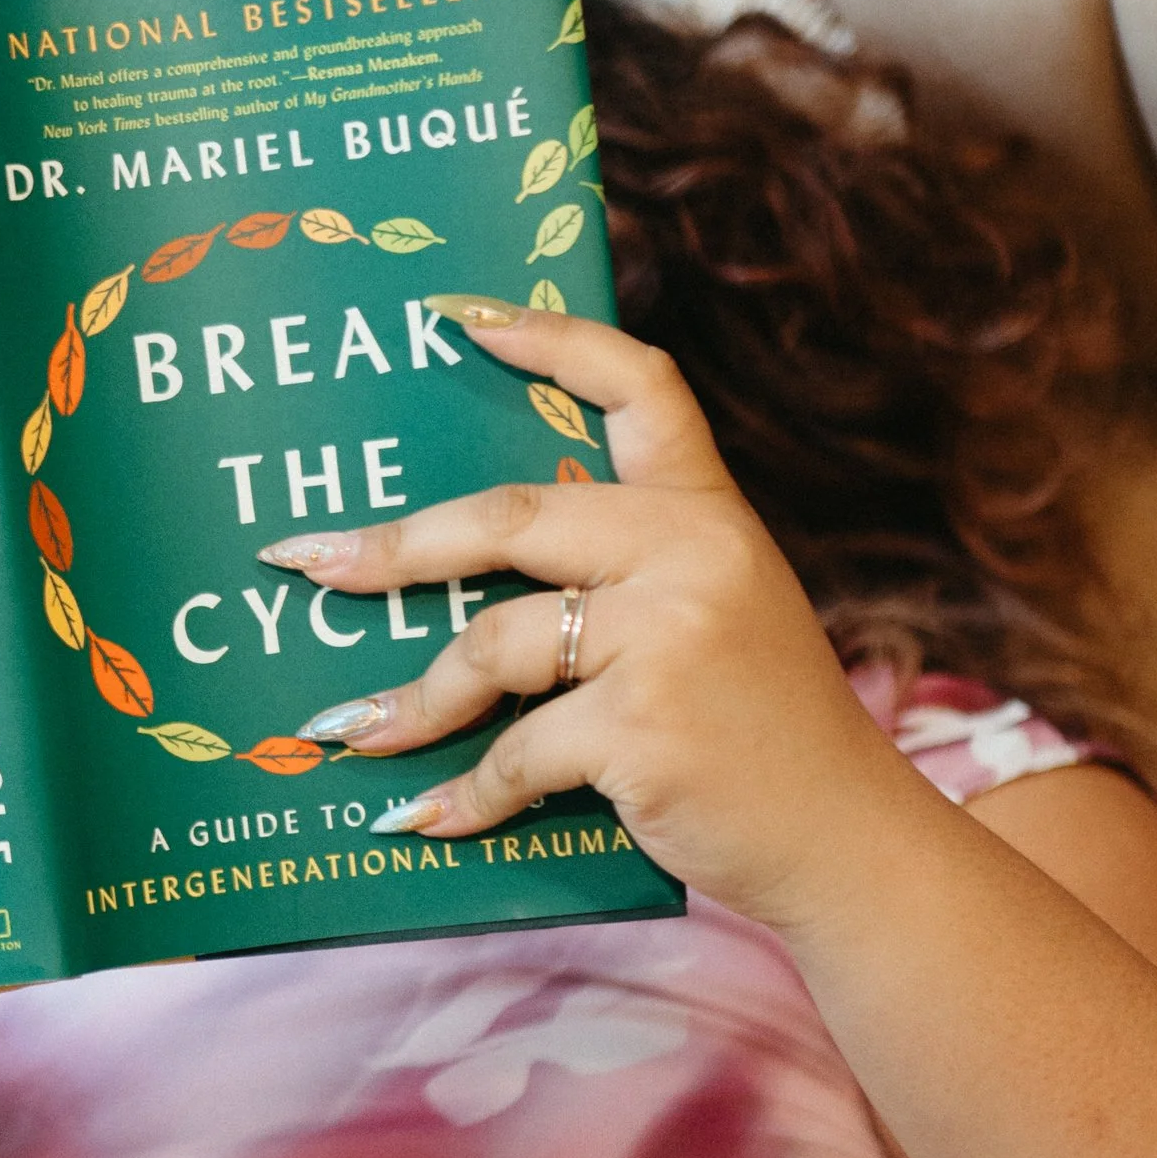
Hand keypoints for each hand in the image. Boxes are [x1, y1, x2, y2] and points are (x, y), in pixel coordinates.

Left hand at [268, 307, 920, 930]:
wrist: (849, 842)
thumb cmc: (763, 739)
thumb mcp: (721, 621)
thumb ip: (629, 582)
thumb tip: (468, 586)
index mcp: (710, 516)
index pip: (639, 386)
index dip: (548, 338)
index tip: (454, 315)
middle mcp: (693, 554)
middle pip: (508, 518)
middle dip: (394, 547)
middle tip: (308, 563)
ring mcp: (670, 635)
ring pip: (493, 645)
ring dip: (413, 700)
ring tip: (354, 732)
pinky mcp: (644, 724)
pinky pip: (516, 751)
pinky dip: (463, 794)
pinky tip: (422, 817)